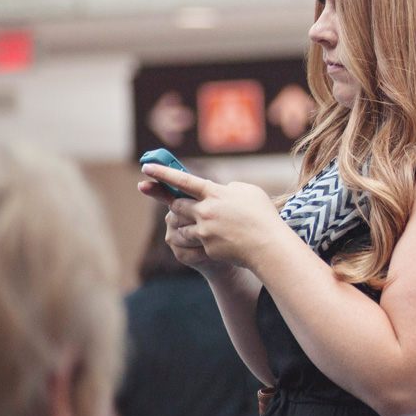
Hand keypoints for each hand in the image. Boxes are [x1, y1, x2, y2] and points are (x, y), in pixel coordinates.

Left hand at [139, 164, 284, 270]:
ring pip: (181, 226)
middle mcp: (205, 211)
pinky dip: (201, 241)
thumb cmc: (263, 216)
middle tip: (184, 207)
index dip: (162, 173)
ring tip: (206, 227)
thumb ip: (230, 188)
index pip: (183, 180)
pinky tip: (218, 242)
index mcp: (215, 193)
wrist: (268, 246)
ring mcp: (204, 230)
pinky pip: (194, 243)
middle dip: (178, 205)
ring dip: (188, 225)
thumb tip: (221, 190)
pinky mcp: (206, 247)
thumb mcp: (250, 192)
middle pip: (177, 205)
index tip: (146, 167)